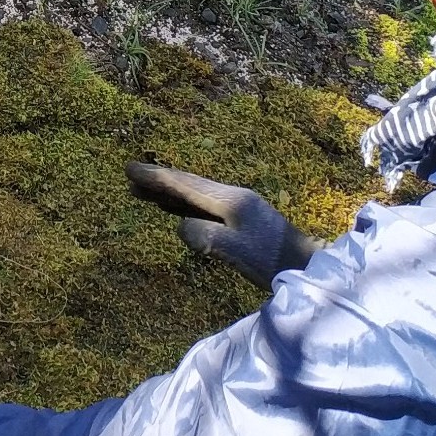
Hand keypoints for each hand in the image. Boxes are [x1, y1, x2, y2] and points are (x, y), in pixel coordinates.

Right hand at [125, 161, 321, 285]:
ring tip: (144, 191)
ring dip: (170, 192)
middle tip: (131, 175)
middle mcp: (233, 197)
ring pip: (196, 194)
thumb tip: (181, 226)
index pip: (186, 185)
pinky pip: (204, 205)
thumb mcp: (233, 250)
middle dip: (160, 180)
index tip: (130, 169)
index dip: (156, 178)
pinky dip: (184, 203)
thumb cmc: (270, 261)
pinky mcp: (242, 220)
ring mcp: (239, 207)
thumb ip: (204, 236)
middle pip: (190, 184)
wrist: (305, 266)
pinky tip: (176, 209)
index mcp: (230, 200)